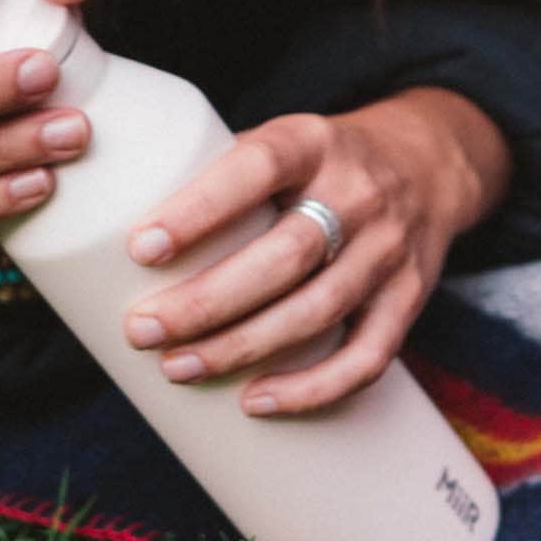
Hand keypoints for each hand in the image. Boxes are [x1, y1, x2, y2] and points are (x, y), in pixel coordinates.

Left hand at [116, 90, 507, 416]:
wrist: (430, 166)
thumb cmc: (321, 164)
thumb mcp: (283, 139)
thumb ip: (221, 177)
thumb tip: (110, 236)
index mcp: (314, 143)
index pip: (259, 169)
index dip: (201, 209)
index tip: (141, 248)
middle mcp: (359, 194)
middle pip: (286, 255)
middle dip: (207, 302)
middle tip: (142, 330)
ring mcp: (390, 249)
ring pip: (318, 309)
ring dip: (243, 348)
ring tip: (179, 367)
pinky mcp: (410, 297)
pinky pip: (368, 356)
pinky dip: (313, 388)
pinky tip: (258, 402)